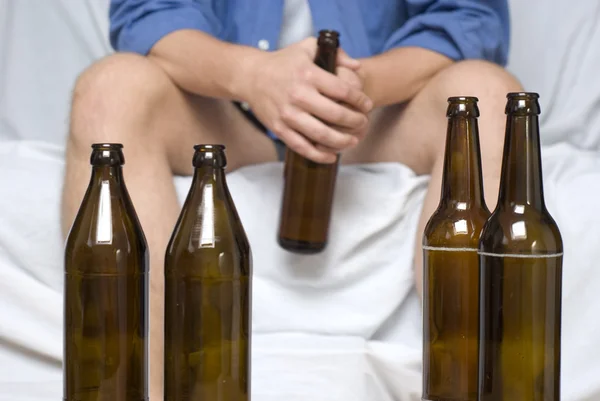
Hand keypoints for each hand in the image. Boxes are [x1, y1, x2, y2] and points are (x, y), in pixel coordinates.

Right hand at [240, 38, 372, 162]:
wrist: (251, 76)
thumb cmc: (283, 62)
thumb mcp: (308, 47)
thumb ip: (335, 53)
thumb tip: (357, 66)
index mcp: (308, 75)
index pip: (342, 90)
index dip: (359, 100)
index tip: (367, 105)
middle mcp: (299, 95)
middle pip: (335, 114)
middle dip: (355, 121)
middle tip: (363, 123)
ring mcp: (288, 114)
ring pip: (321, 134)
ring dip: (341, 141)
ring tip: (353, 140)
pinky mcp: (279, 128)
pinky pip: (302, 146)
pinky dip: (319, 155)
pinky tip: (332, 156)